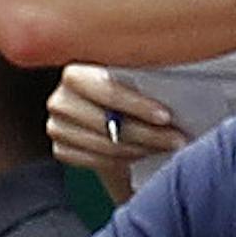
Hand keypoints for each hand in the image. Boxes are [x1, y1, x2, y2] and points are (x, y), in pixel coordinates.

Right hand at [47, 64, 185, 176]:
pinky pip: (99, 162)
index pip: (107, 90)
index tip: (166, 117)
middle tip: (178, 140)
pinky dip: (127, 161)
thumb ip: (143, 82)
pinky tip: (147, 154)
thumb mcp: (131, 81)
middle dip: (148, 134)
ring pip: (106, 146)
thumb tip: (175, 90)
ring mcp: (57, 128)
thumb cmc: (125, 93)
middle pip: (108, 124)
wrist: (107, 118)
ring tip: (168, 147)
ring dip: (143, 149)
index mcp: (76, 74)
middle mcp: (60, 100)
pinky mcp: (61, 150)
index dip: (137, 105)